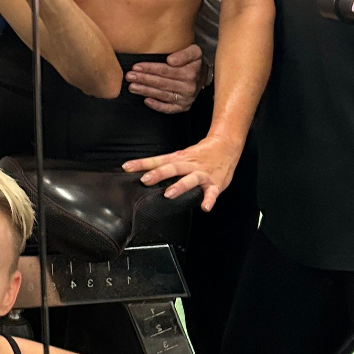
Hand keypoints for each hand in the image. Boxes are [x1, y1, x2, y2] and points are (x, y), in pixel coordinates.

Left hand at [124, 132, 239, 211]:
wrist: (226, 146)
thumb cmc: (199, 154)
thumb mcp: (180, 156)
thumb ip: (163, 165)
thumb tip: (141, 173)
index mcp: (178, 158)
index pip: (157, 160)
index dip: (142, 164)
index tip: (127, 167)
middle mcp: (189, 165)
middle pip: (172, 168)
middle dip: (159, 174)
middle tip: (145, 180)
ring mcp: (202, 174)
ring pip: (190, 179)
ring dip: (180, 186)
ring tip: (169, 194)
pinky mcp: (215, 183)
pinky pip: (212, 193)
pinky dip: (209, 200)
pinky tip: (205, 207)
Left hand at [126, 44, 202, 112]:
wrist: (204, 76)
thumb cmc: (195, 62)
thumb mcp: (194, 52)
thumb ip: (184, 54)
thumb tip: (171, 60)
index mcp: (190, 73)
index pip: (166, 71)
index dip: (150, 68)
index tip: (136, 66)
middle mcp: (188, 87)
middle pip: (161, 83)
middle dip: (143, 79)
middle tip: (129, 76)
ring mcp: (185, 99)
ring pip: (161, 94)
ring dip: (145, 91)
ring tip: (132, 87)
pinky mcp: (182, 107)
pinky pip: (167, 108)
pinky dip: (156, 105)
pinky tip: (146, 100)